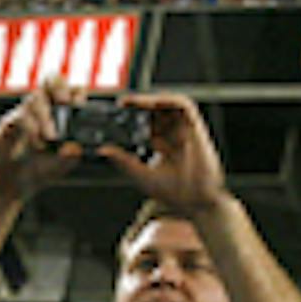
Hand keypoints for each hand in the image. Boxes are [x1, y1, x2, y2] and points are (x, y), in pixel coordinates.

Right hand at [0, 79, 84, 200]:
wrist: (11, 184)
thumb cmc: (39, 170)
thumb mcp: (61, 166)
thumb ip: (70, 157)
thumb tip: (76, 148)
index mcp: (61, 115)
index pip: (71, 91)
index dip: (77, 92)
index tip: (80, 104)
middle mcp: (44, 109)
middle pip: (52, 81)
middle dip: (60, 87)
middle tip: (65, 102)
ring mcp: (26, 114)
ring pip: (36, 98)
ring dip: (46, 116)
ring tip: (51, 138)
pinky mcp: (10, 123)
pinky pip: (21, 115)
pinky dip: (32, 128)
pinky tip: (37, 144)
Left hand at [99, 92, 228, 216]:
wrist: (197, 201)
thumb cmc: (175, 192)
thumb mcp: (141, 174)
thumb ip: (123, 161)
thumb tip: (103, 151)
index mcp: (161, 145)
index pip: (144, 124)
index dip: (130, 117)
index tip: (114, 114)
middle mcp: (172, 135)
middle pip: (153, 111)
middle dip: (137, 105)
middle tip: (120, 104)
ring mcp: (184, 130)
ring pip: (167, 105)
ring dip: (150, 100)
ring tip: (131, 101)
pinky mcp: (196, 127)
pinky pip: (184, 105)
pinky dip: (168, 100)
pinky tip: (153, 102)